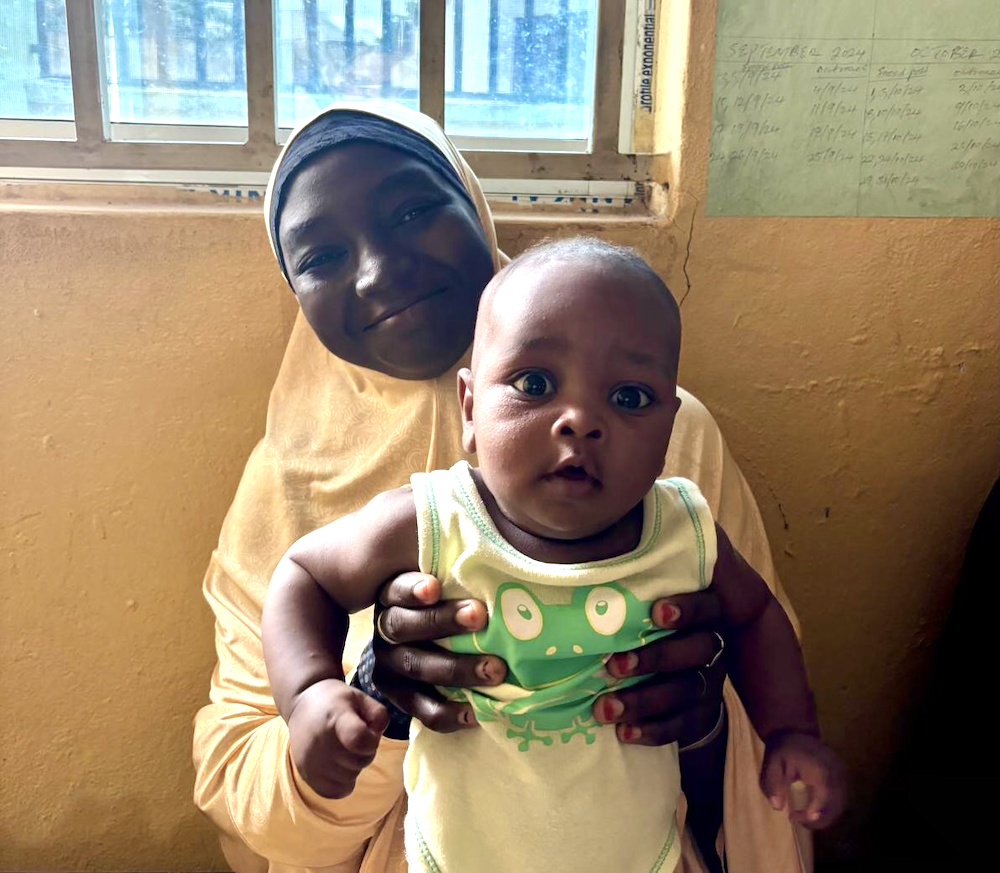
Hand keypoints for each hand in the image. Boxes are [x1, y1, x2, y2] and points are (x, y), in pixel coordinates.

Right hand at [286, 678, 388, 798]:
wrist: (302, 704)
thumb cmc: (336, 701)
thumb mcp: (361, 697)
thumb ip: (378, 714)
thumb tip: (378, 734)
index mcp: (336, 717)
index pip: (359, 739)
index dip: (371, 740)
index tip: (368, 730)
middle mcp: (320, 741)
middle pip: (359, 761)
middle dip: (365, 751)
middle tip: (355, 738)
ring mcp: (311, 761)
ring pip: (350, 777)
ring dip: (353, 766)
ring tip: (344, 749)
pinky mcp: (305, 775)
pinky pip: (334, 791)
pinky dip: (342, 782)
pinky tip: (338, 765)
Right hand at [371, 572, 506, 732]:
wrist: (425, 643)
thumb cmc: (448, 599)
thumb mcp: (444, 579)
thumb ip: (456, 568)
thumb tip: (489, 538)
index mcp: (393, 594)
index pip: (397, 589)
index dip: (413, 590)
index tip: (436, 587)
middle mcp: (386, 628)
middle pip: (405, 626)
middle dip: (442, 621)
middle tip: (480, 616)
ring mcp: (390, 665)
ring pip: (417, 667)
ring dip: (456, 669)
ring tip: (495, 669)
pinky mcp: (401, 697)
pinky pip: (423, 710)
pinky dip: (450, 713)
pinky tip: (477, 711)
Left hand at [593, 589, 725, 745]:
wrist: (686, 678)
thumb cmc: (655, 631)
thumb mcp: (653, 615)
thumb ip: (636, 608)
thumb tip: (587, 600)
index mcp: (705, 615)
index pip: (704, 607)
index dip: (685, 609)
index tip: (656, 611)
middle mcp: (713, 647)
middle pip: (696, 651)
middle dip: (655, 658)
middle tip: (614, 666)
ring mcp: (710, 684)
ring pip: (685, 691)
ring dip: (643, 701)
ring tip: (605, 708)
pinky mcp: (702, 716)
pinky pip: (682, 725)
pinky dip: (652, 731)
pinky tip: (624, 732)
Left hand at [760, 731, 846, 828]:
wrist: (797, 732)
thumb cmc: (784, 749)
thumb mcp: (772, 764)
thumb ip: (773, 784)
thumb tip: (777, 807)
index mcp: (820, 770)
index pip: (824, 796)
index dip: (814, 813)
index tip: (795, 818)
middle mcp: (836, 775)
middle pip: (836, 807)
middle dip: (817, 820)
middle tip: (796, 819)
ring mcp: (843, 777)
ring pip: (840, 806)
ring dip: (824, 817)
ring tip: (803, 817)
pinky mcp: (843, 779)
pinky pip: (841, 801)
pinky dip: (829, 810)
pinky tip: (813, 811)